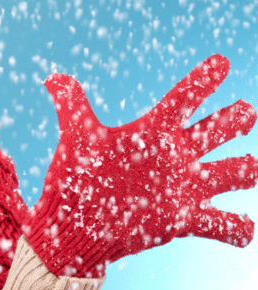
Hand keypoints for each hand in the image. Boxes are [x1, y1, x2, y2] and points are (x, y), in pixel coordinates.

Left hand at [24, 54, 256, 276]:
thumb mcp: (77, 137)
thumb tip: (51, 77)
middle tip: (243, 112)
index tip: (223, 61)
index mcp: (153, 131)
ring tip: (249, 167)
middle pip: (219, 129)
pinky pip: (223, 225)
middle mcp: (175, 155)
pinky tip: (242, 227)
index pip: (184, 98)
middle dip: (236, 118)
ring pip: (235, 172)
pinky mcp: (183, 220)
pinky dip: (238, 228)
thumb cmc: (76, 178)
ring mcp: (184, 188)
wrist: (74, 224)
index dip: (203, 80)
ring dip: (247, 169)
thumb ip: (71, 105)